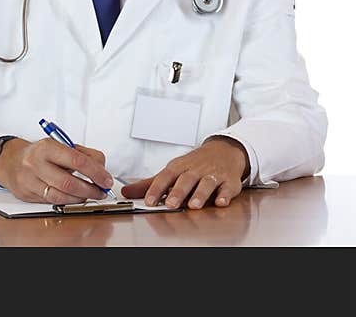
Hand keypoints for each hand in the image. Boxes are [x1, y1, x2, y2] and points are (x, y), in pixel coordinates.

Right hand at [0, 138, 113, 203]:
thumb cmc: (40, 153)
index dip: (96, 172)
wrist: (11, 161)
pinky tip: (75, 197)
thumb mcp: (60, 145)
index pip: (77, 161)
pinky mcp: (27, 194)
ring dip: (81, 198)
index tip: (106, 179)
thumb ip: (83, 154)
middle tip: (102, 191)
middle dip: (91, 189)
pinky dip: (68, 201)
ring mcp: (29, 180)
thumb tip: (102, 169)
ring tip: (90, 195)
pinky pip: (52, 202)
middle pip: (69, 182)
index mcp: (47, 147)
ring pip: (61, 196)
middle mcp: (35, 163)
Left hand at [122, 137, 248, 208]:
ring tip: (194, 205)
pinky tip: (220, 201)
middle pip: (186, 180)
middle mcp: (196, 170)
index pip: (165, 176)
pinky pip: (227, 188)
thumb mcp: (173, 170)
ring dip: (200, 194)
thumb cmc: (195, 164)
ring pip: (206, 184)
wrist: (224, 150)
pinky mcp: (229, 181)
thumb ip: (150, 183)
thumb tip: (126, 192)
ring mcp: (213, 175)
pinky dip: (224, 195)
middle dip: (178, 192)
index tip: (149, 201)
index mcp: (179, 167)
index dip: (156, 188)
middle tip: (171, 204)